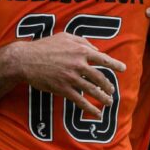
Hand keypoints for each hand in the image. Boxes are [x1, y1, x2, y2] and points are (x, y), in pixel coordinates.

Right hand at [11, 33, 125, 117]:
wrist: (26, 60)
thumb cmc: (45, 46)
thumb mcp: (65, 37)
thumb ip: (82, 41)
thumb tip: (96, 50)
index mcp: (81, 50)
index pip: (103, 59)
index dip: (115, 65)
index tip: (123, 69)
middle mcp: (79, 64)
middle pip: (100, 77)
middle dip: (108, 86)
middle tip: (112, 90)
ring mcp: (71, 78)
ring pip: (93, 91)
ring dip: (103, 98)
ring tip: (109, 102)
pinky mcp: (63, 89)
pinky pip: (81, 101)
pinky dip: (90, 108)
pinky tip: (97, 113)